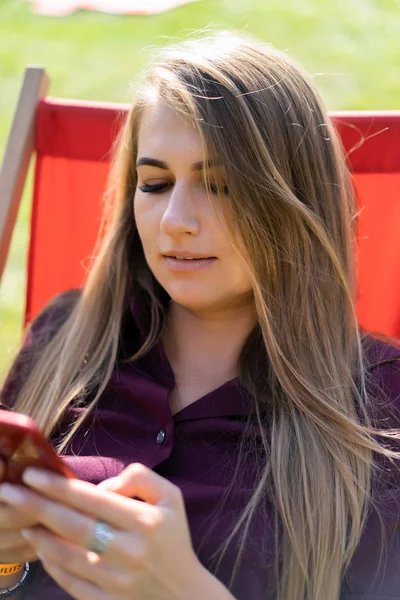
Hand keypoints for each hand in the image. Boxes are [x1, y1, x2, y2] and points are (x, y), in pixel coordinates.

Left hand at [0, 463, 204, 599]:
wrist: (183, 594)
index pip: (93, 499)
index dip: (59, 486)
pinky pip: (71, 582)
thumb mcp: (170, 497)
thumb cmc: (172, 537)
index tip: (32, 474)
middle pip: (73, 526)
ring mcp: (116, 580)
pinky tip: (40, 546)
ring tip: (19, 518)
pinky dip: (51, 564)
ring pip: (67, 556)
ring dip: (39, 535)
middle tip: (9, 492)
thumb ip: (141, 478)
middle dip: (37, 506)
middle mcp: (129, 551)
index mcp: (144, 522)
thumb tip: (104, 486)